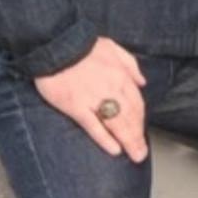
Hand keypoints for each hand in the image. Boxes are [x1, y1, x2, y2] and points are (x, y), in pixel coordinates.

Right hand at [34, 37, 147, 160]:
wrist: (55, 42)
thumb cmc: (82, 44)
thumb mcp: (113, 47)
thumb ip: (130, 65)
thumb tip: (142, 82)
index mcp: (121, 75)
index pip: (137, 103)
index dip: (141, 120)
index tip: (142, 132)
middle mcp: (111, 89)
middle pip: (130, 118)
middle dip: (138, 137)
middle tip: (141, 152)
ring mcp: (93, 99)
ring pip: (117, 124)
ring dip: (129, 142)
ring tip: (135, 155)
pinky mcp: (76, 106)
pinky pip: (94, 126)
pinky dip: (105, 139)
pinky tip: (114, 150)